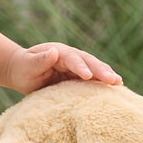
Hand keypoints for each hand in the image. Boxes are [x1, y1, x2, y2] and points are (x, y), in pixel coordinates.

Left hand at [5, 42, 122, 94]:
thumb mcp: (28, 65)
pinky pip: (94, 79)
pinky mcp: (80, 77)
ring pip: (95, 69)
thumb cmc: (24, 69)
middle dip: (101, 70)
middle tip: (113, 80)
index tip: (87, 75)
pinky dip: (104, 83)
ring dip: (107, 75)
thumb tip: (53, 52)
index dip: (80, 66)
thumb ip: (39, 60)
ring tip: (118, 83)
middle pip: (88, 62)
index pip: (71, 58)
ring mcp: (78, 66)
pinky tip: (116, 90)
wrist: (23, 71)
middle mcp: (71, 57)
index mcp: (59, 52)